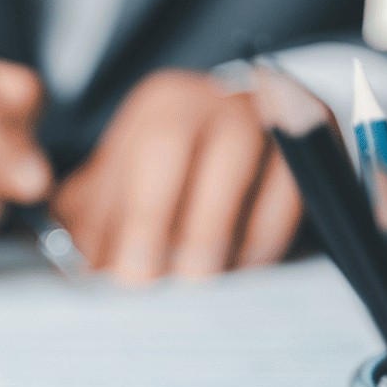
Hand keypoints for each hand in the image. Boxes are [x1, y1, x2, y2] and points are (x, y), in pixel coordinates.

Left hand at [52, 69, 300, 281]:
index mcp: (165, 102)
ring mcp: (277, 117)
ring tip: (207, 288)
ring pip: (267, 180)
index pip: (155, 152)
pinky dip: (271, 241)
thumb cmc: (162, 167)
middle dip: (195, 233)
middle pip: (216, 163)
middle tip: (177, 288)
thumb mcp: (119, 179)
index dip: (145, 218)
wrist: (236, 124)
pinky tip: (242, 272)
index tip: (133, 276)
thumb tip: (69, 267)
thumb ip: (91, 217)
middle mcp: (224, 98)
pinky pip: (300, 198)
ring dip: (236, 243)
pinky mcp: (317, 143)